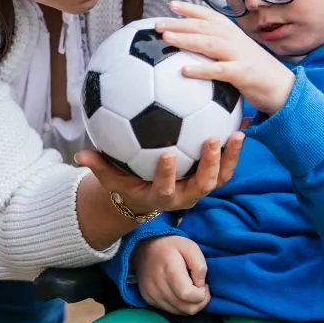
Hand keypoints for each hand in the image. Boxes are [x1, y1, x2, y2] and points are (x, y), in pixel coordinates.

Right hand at [75, 133, 243, 215]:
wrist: (148, 199)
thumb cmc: (129, 184)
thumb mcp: (113, 180)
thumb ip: (99, 167)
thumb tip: (80, 156)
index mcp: (162, 196)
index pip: (165, 187)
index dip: (167, 173)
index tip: (167, 153)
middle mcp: (186, 195)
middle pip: (203, 184)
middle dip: (210, 164)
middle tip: (212, 139)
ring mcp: (201, 188)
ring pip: (222, 177)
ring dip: (231, 156)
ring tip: (238, 133)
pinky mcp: (212, 178)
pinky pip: (228, 166)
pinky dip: (236, 149)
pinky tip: (243, 123)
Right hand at [132, 235, 209, 314]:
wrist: (143, 248)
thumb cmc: (170, 246)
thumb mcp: (190, 247)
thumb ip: (200, 267)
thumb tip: (201, 286)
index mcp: (170, 271)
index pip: (188, 295)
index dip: (202, 294)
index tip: (204, 285)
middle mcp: (158, 287)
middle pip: (187, 308)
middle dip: (200, 302)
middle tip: (200, 289)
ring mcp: (152, 295)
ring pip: (180, 312)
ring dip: (190, 304)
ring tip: (190, 290)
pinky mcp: (149, 299)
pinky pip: (170, 310)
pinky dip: (179, 305)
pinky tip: (179, 292)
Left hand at [156, 1, 296, 114]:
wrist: (284, 89)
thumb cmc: (256, 73)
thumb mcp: (238, 55)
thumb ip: (220, 50)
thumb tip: (194, 50)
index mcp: (233, 34)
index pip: (209, 16)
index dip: (190, 9)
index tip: (171, 5)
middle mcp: (235, 40)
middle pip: (204, 26)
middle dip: (180, 23)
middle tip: (157, 25)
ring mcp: (240, 55)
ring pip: (209, 43)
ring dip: (186, 39)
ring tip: (166, 39)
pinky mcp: (243, 73)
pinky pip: (219, 70)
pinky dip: (201, 69)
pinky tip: (184, 71)